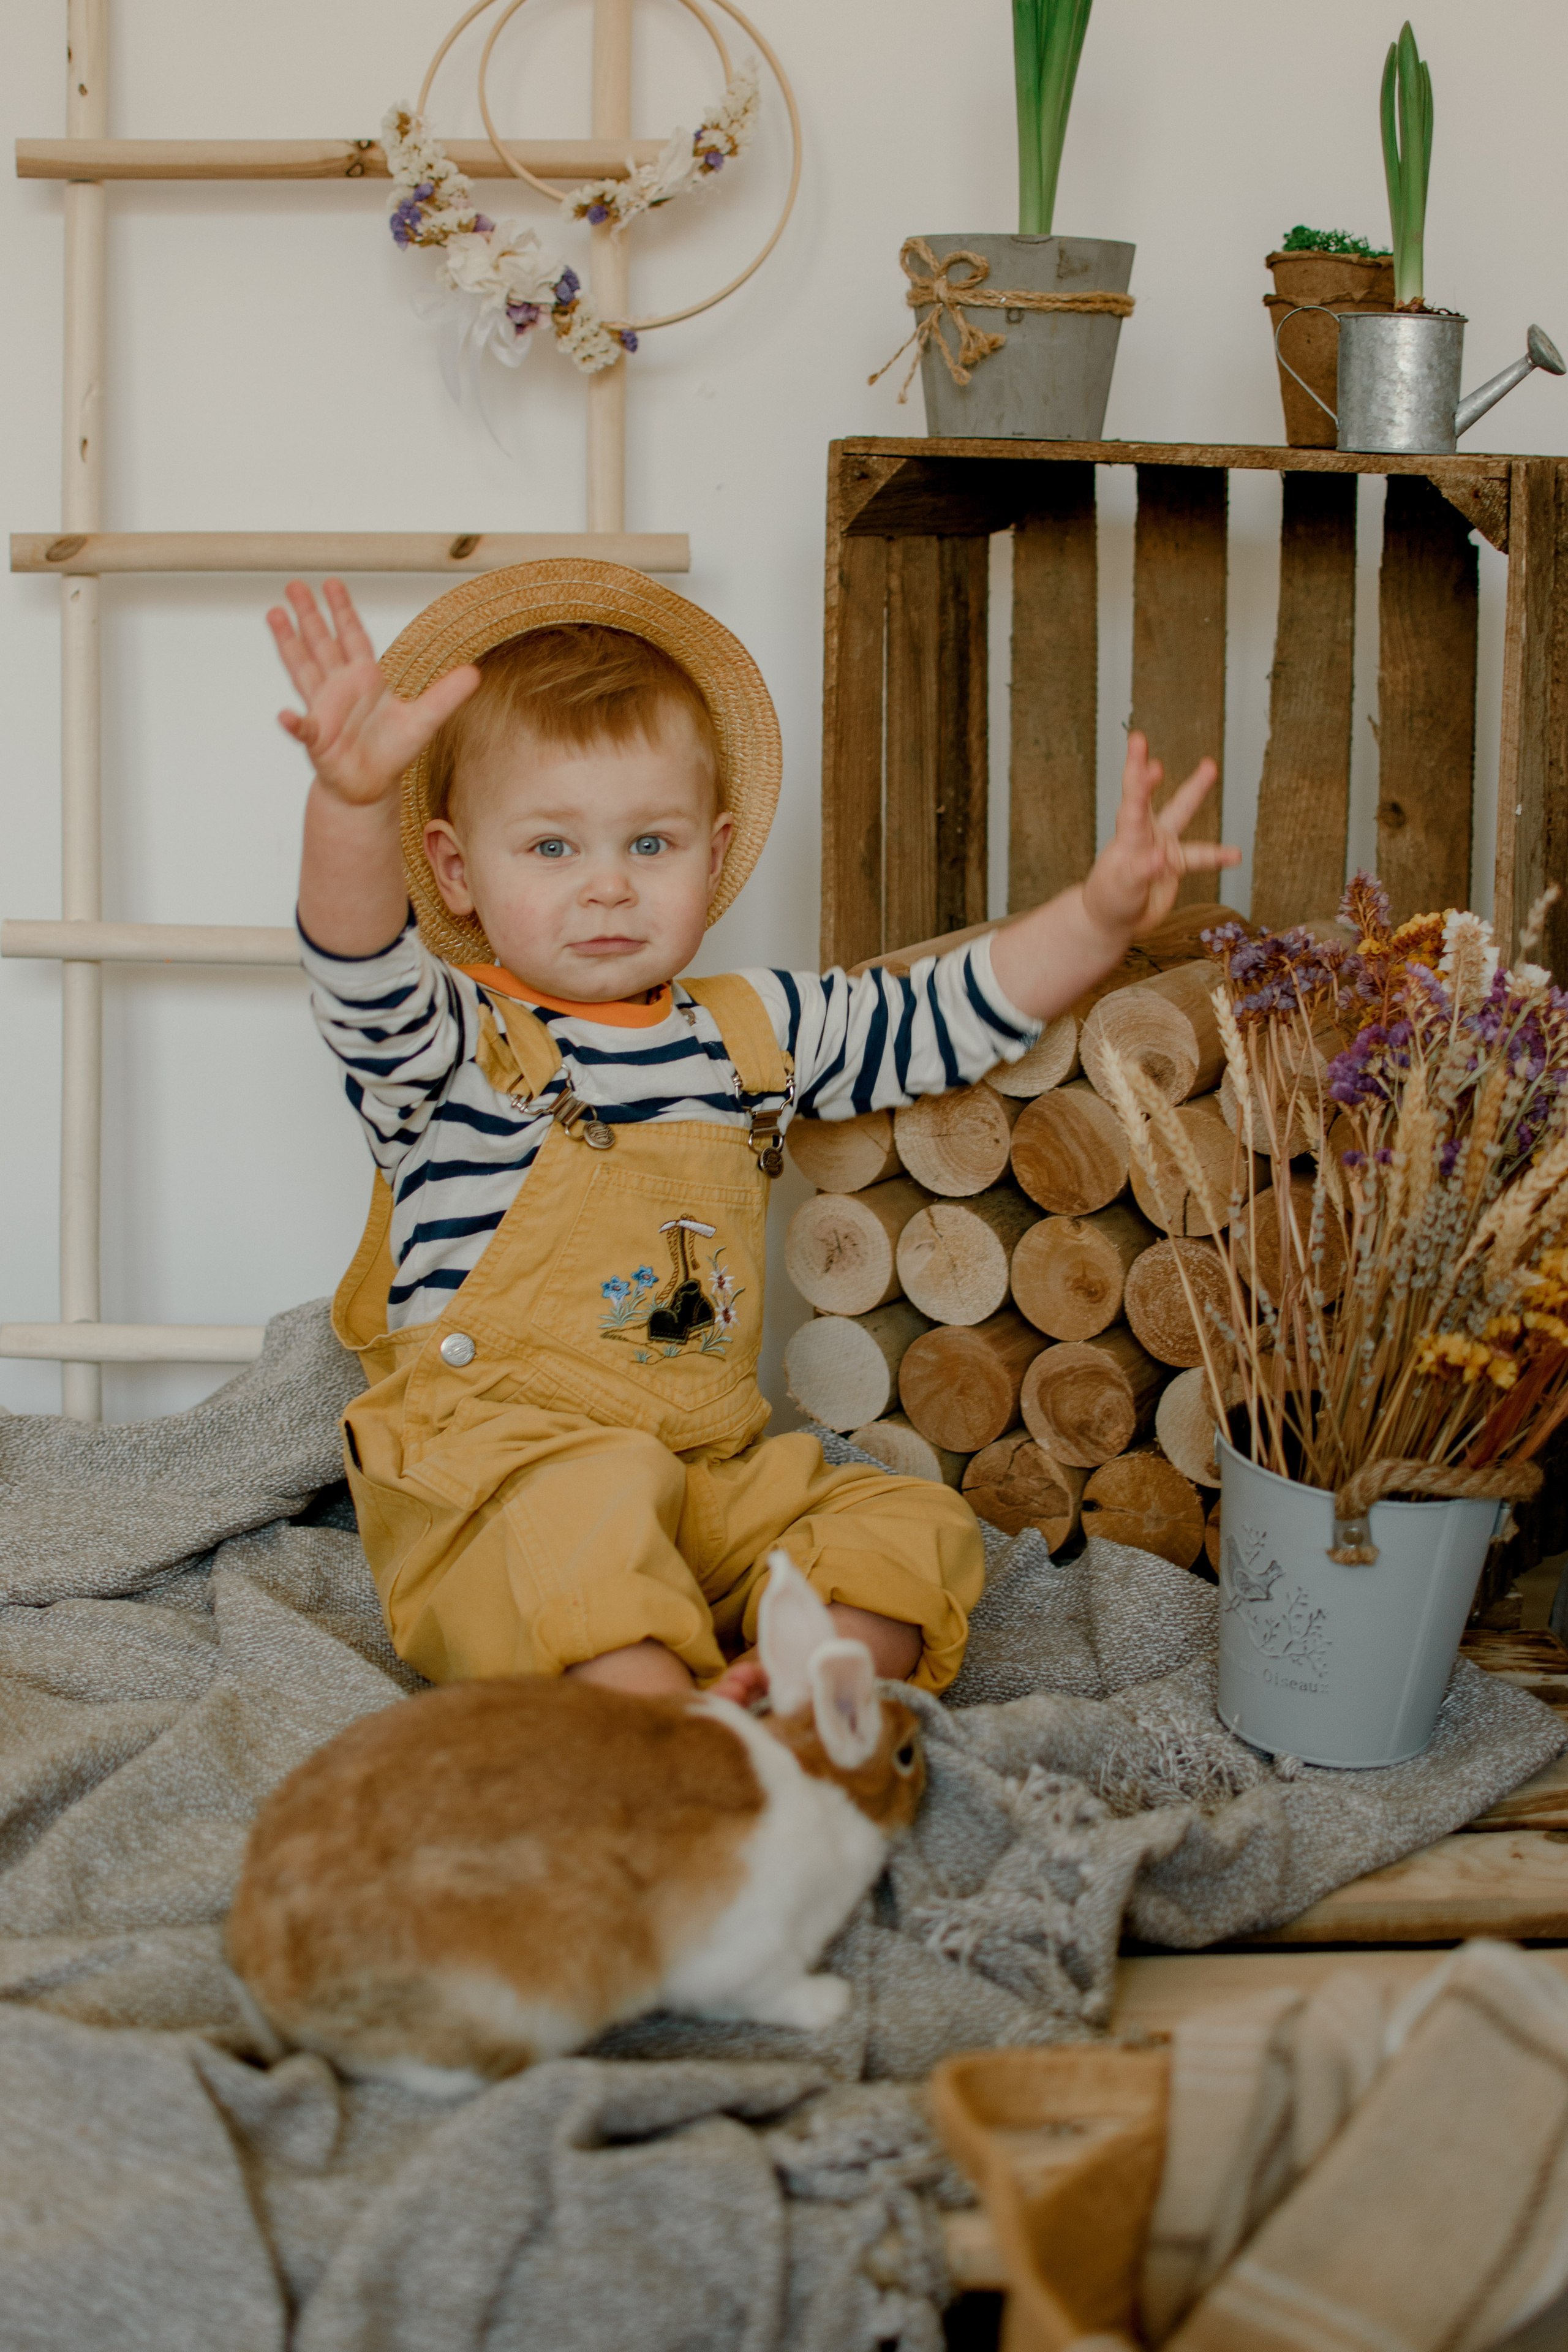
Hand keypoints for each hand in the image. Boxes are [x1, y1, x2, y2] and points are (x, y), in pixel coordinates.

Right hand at [269, 578, 478, 807]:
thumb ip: (446, 696)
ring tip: (275, 616)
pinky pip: (304, 729)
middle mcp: (340, 687)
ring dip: (289, 644)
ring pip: (303, 669)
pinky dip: (294, 723)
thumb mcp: (425, 720)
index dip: (343, 611)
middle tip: (294, 585)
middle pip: (321, 643)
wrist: (370, 785)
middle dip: (309, 615)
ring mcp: (323, 708)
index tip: (331, 583)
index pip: (353, 636)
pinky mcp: (316, 738)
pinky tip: (286, 716)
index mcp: (365, 678)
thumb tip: (475, 673)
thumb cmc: (391, 750)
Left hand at [1082, 732, 1238, 938]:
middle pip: (1143, 797)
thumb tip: (1159, 858)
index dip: (1140, 785)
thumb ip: (1140, 872)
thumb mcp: (1123, 889)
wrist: (1114, 918)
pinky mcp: (1175, 862)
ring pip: (1180, 813)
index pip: (1132, 807)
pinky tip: (1236, 855)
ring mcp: (1161, 844)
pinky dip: (1219, 856)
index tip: (1153, 768)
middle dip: (1143, 772)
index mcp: (1128, 840)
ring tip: (1209, 766)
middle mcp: (1143, 835)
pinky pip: (1202, 856)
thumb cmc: (1111, 900)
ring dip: (1194, 790)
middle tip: (1137, 739)